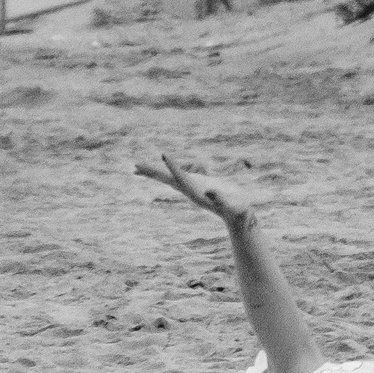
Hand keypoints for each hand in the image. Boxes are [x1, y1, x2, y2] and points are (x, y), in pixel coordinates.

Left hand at [138, 154, 256, 221]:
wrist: (239, 217)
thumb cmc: (237, 210)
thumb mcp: (230, 204)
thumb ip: (220, 198)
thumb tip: (209, 192)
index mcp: (197, 193)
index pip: (181, 178)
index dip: (173, 167)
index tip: (164, 155)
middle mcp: (191, 191)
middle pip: (167, 180)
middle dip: (153, 173)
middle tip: (135, 166)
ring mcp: (192, 189)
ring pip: (170, 179)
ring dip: (156, 173)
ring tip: (140, 168)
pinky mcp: (197, 186)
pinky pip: (179, 177)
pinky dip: (170, 171)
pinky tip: (166, 169)